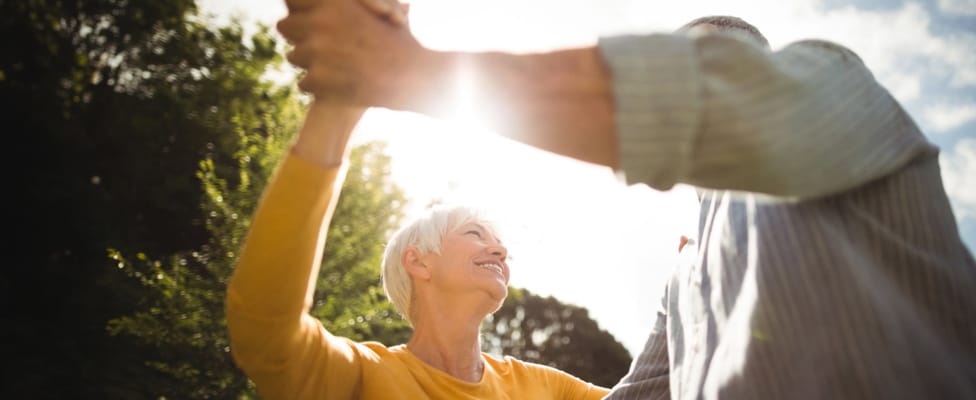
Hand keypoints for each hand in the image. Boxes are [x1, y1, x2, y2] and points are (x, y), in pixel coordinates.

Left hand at [277, 0, 426, 106]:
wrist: (413, 76)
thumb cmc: (402, 43)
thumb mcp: (384, 13)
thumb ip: (361, 7)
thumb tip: (332, 7)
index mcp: (333, 2)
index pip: (292, 1)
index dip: (298, 12)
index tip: (306, 21)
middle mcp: (320, 22)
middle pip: (284, 28)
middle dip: (298, 37)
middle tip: (316, 47)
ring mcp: (316, 50)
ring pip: (293, 57)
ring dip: (309, 64)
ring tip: (333, 69)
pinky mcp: (317, 78)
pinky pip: (302, 83)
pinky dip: (317, 87)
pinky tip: (337, 86)